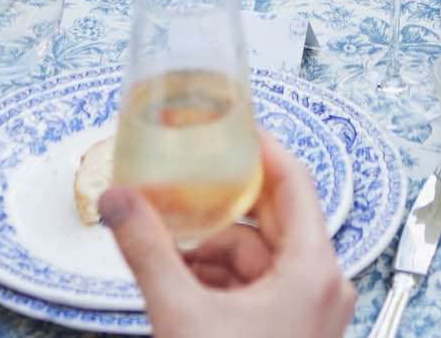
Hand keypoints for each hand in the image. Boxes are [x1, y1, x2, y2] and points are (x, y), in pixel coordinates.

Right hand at [100, 134, 354, 337]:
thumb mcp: (180, 315)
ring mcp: (310, 314)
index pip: (294, 180)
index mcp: (314, 269)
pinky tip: (180, 276)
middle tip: (185, 174)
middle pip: (274, 217)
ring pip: (260, 257)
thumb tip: (118, 201)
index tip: (229, 124)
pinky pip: (257, 289)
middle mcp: (322, 286)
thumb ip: (147, 251)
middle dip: (223, 200)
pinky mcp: (292, 336)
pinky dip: (220, 278)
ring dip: (214, 245)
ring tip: (167, 236)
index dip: (260, 146)